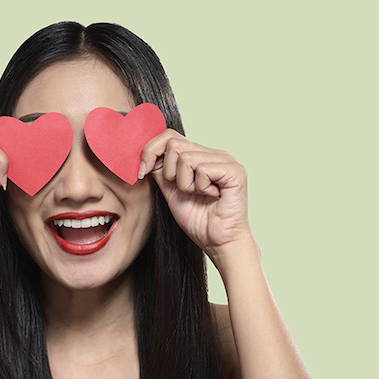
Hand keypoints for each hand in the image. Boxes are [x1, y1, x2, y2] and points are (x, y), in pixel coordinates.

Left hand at [140, 129, 252, 261]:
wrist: (218, 242)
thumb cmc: (198, 220)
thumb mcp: (170, 189)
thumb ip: (160, 169)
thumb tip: (143, 153)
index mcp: (201, 155)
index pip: (169, 136)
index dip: (150, 151)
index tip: (142, 172)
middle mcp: (215, 154)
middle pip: (174, 143)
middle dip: (169, 172)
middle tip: (182, 190)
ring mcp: (227, 160)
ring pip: (186, 158)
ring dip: (185, 183)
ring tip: (199, 195)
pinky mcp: (235, 171)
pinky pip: (202, 169)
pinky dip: (199, 187)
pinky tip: (211, 196)